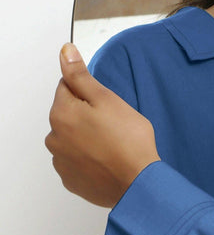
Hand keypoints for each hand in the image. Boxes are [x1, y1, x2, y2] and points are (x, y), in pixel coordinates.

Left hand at [46, 43, 159, 207]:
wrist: (138, 183)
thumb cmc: (128, 140)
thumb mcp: (107, 99)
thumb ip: (81, 75)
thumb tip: (65, 52)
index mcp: (61, 114)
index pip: (67, 87)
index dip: (91, 92)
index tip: (107, 103)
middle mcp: (54, 138)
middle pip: (69, 114)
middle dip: (88, 114)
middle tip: (115, 123)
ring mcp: (61, 162)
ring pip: (73, 138)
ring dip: (88, 137)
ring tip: (114, 143)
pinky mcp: (71, 180)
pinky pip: (78, 161)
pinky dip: (90, 158)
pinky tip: (109, 159)